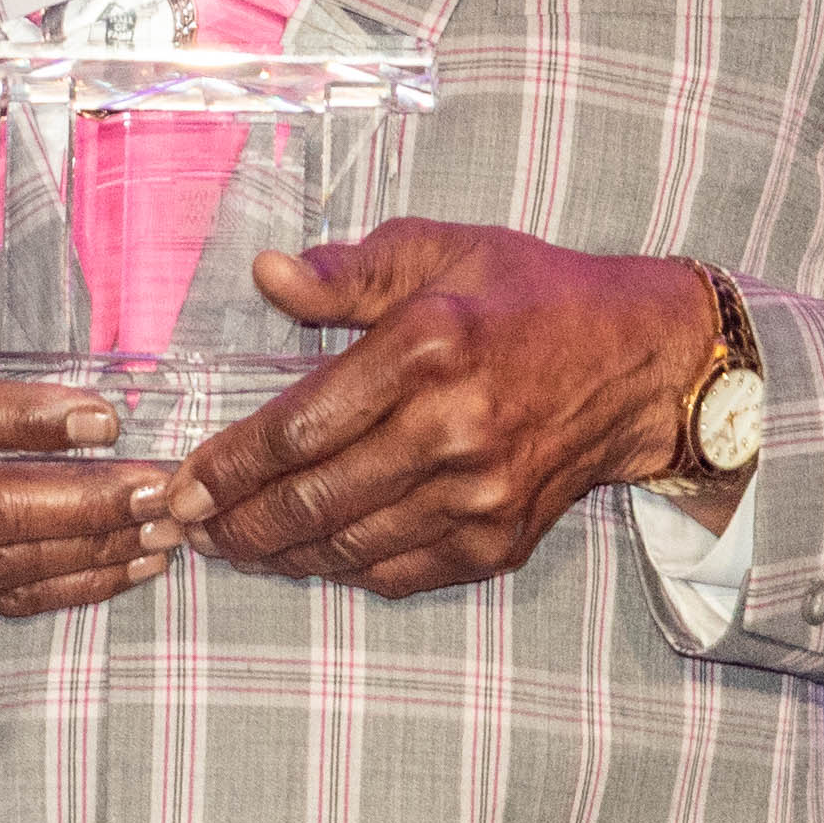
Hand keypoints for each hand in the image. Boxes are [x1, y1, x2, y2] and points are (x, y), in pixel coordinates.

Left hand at [176, 224, 718, 597]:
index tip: (183, 484)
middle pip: (312, 499)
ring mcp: (480, 495)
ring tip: (233, 543)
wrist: (640, 364)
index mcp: (429, 347)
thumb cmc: (531, 297)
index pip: (299, 427)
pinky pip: (397, 572)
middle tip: (190, 526)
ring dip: (276, 554)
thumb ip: (349, 271)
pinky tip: (305, 555)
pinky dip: (340, 568)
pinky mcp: (498, 542)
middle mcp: (454, 429)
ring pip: (347, 545)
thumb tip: (268, 274)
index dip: (228, 464)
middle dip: (235, 521)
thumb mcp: (443, 250)